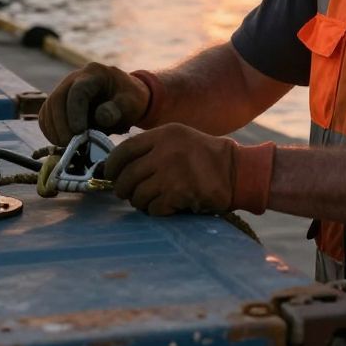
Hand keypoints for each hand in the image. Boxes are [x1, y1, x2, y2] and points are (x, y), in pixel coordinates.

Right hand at [39, 62, 150, 144]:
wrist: (125, 99)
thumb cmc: (129, 99)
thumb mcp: (131, 103)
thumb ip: (118, 109)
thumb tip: (101, 117)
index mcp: (94, 73)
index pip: (77, 91)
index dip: (75, 112)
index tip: (80, 132)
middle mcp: (75, 78)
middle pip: (57, 99)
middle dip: (62, 124)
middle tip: (71, 144)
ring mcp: (64, 89)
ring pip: (49, 108)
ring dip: (55, 130)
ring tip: (69, 145)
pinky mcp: (58, 103)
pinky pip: (46, 116)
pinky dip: (51, 131)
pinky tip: (62, 142)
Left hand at [102, 124, 235, 215]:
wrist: (236, 172)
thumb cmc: (205, 157)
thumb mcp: (179, 139)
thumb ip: (153, 148)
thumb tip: (119, 167)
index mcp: (164, 134)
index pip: (125, 149)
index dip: (112, 165)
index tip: (109, 175)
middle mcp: (165, 151)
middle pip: (127, 175)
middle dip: (123, 189)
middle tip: (127, 194)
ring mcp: (171, 172)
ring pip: (138, 195)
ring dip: (140, 202)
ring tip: (152, 200)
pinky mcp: (177, 193)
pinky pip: (153, 208)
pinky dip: (156, 211)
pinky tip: (168, 206)